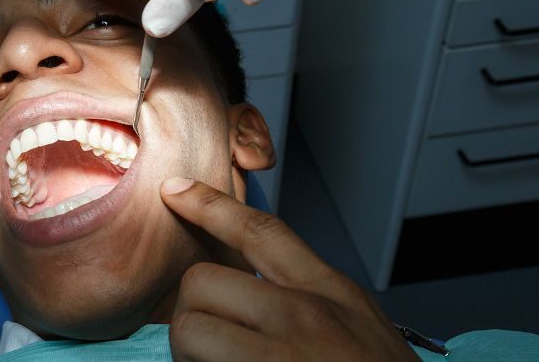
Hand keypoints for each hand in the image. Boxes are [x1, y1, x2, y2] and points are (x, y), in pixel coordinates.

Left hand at [159, 178, 416, 360]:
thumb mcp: (363, 329)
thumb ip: (312, 302)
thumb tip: (250, 292)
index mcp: (331, 296)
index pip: (262, 232)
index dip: (212, 206)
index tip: (176, 193)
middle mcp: (304, 318)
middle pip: (203, 283)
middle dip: (194, 313)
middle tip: (212, 346)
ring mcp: (278, 359)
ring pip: (189, 333)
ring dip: (192, 357)